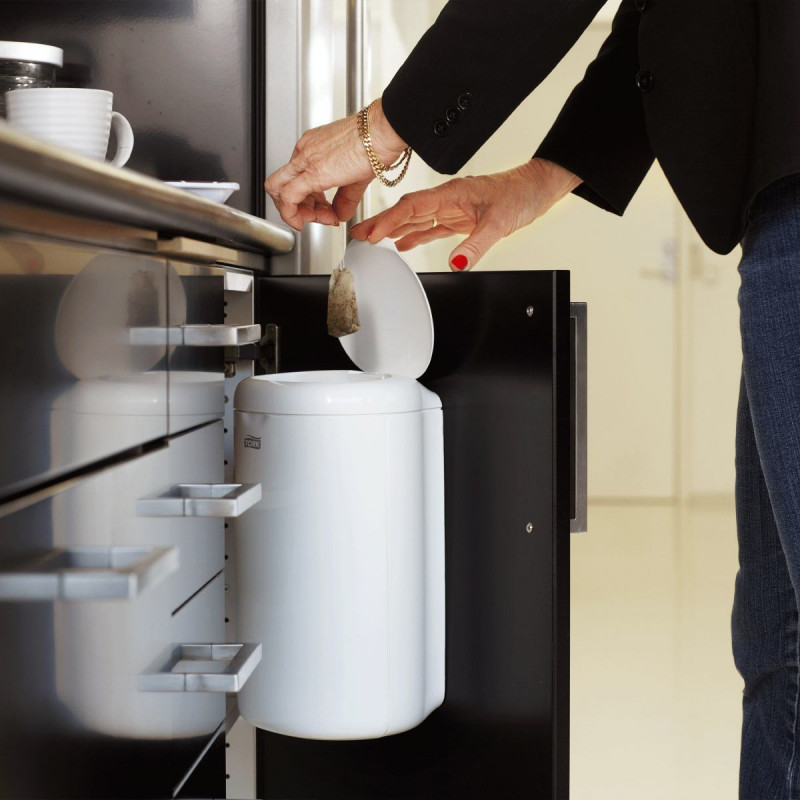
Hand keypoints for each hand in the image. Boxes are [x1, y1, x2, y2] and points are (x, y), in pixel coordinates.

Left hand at [264, 98, 406, 230]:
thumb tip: (340, 214)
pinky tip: (304, 221)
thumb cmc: (375, 142)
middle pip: (282, 186)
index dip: (307, 202)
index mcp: (312, 147)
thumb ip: (345, 198)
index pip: (295, 179)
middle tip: (318, 218)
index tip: (324, 211)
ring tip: (322, 218)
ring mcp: (305, 159)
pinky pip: (288, 197)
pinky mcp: (311, 172)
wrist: (382, 131)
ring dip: (297, 213)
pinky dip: (292, 214)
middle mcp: (304, 151)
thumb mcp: (357, 176)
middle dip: (297, 209)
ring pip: (279, 192)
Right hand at [350, 158, 581, 270]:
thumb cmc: (520, 194)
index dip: (388, 219)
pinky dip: (414, 236)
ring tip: (370, 240)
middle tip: (357, 235)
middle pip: (406, 211)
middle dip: (380, 223)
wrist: (536, 188)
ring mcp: (452, 209)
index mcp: (451, 193)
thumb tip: (456, 263)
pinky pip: (430, 228)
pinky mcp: (459, 218)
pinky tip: (402, 244)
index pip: (411, 207)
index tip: (371, 232)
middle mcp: (447, 199)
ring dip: (392, 229)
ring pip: (415, 219)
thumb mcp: (498, 223)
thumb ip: (475, 245)